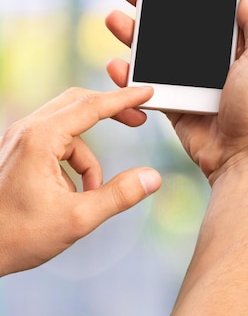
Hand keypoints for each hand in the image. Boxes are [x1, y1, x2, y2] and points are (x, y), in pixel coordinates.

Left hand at [0, 86, 161, 276]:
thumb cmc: (16, 236)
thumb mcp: (77, 218)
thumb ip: (119, 195)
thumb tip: (151, 177)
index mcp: (40, 140)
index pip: (91, 106)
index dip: (123, 99)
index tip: (146, 93)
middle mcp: (27, 132)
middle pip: (78, 103)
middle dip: (111, 111)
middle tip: (138, 120)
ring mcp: (20, 140)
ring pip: (69, 129)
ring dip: (90, 155)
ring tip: (94, 190)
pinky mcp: (19, 152)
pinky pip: (57, 144)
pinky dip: (74, 163)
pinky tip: (73, 192)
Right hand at [105, 0, 247, 184]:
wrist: (243, 155)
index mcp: (239, 47)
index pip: (209, 12)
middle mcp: (215, 62)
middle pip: (177, 28)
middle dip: (152, 7)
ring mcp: (193, 83)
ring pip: (158, 53)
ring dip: (134, 35)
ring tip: (116, 19)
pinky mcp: (176, 104)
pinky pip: (148, 85)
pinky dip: (130, 75)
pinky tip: (119, 64)